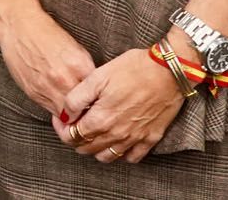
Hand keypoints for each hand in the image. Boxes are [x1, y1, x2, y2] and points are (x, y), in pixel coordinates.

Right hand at [0, 6, 97, 117]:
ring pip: (67, 115)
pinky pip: (50, 110)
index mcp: (79, 65)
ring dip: (71, 115)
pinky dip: (56, 109)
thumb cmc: (47, 33)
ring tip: (75, 111)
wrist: (18, 26)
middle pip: (83, 109)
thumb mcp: (75, 49)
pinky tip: (58, 101)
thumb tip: (95, 90)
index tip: (100, 104)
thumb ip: (85, 71)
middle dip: (86, 111)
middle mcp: (64, 79)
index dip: (99, 101)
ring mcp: (47, 87)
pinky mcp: (33, 92)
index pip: (97, 95)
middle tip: (89, 112)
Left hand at [59, 47, 185, 163]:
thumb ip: (76, 99)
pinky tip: (117, 141)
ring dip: (95, 149)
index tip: (60, 120)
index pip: (72, 137)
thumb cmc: (132, 69)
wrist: (167, 72)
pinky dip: (121, 154)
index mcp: (101, 119)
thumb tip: (64, 114)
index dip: (61, 130)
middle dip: (75, 139)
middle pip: (87, 148)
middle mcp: (117, 134)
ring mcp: (135, 138)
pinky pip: (132, 157)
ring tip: (92, 134)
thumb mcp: (97, 77)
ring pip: (108, 156)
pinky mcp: (151, 138)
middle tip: (73, 125)